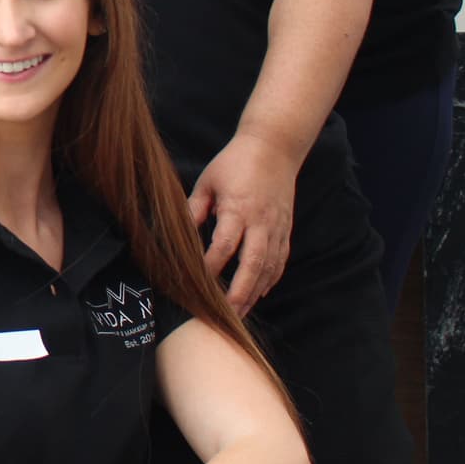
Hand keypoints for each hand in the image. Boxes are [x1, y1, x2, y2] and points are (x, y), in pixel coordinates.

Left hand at [187, 132, 298, 315]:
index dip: (210, 266)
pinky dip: (270, 279)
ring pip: (269, 268)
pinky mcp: (286, 229)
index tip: (197, 282)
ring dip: (255, 292)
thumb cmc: (235, 163)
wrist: (274, 148)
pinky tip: (260, 293)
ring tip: (241, 313)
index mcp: (238, 209)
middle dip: (239, 292)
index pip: (224, 245)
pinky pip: (280, 260)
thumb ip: (194, 209)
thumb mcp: (208, 182)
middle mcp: (261, 223)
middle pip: (252, 264)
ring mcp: (277, 228)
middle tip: (226, 315)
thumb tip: (178, 235)